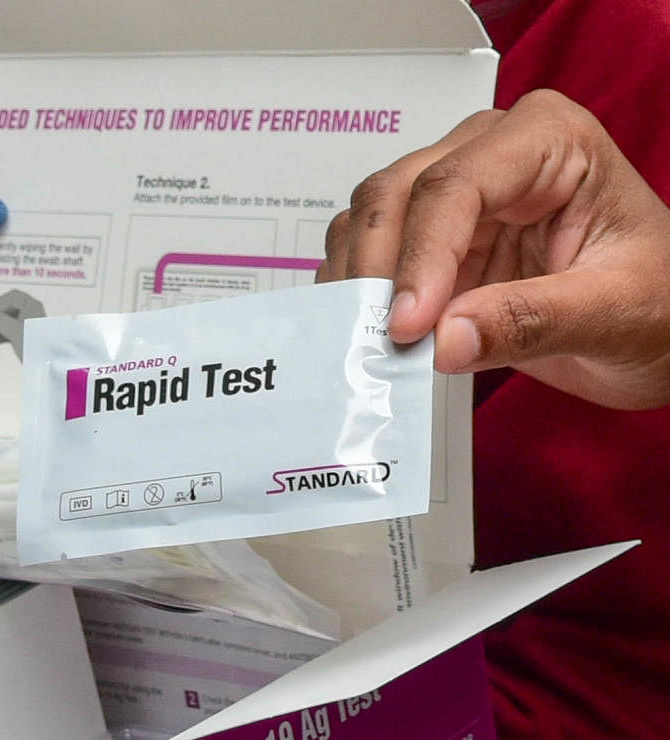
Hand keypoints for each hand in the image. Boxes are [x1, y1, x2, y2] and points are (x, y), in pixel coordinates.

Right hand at [320, 89, 669, 409]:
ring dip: (357, 284)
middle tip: (378, 341)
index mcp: (548, 141)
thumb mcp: (613, 313)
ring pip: (369, 221)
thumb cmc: (656, 305)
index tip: (408, 326)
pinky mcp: (429, 245)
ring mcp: (453, 198)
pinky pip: (368, 257)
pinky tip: (365, 336)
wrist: (651, 333)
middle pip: (396, 193)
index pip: (456, 184)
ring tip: (369, 343)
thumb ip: (532, 321)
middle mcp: (490, 154)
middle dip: (377, 270)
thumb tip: (444, 338)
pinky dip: (355, 297)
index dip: (421, 256)